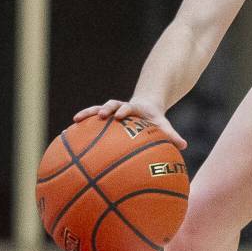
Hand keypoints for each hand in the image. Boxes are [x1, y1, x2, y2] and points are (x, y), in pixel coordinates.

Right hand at [73, 100, 187, 150]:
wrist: (144, 107)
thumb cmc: (153, 120)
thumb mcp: (161, 125)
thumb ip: (171, 134)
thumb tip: (184, 145)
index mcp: (135, 109)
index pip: (129, 107)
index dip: (125, 110)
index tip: (121, 115)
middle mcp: (121, 107)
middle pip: (112, 104)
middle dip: (106, 109)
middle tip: (100, 115)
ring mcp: (111, 111)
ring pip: (98, 109)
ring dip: (89, 113)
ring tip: (76, 120)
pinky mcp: (104, 116)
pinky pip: (90, 120)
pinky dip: (82, 123)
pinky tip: (67, 133)